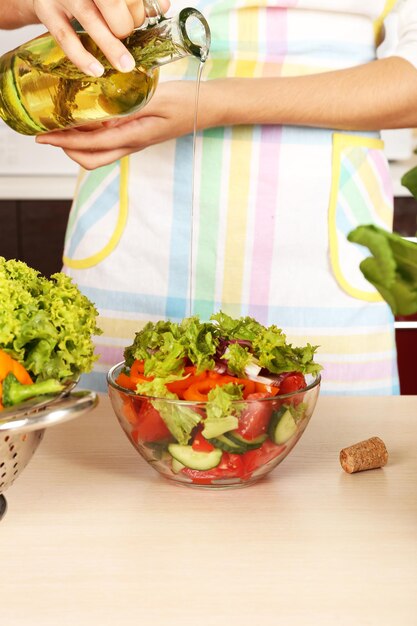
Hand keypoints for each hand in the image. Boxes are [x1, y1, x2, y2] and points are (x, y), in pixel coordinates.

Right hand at [31, 0, 169, 75]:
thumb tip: (163, 8)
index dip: (137, 8)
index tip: (140, 21)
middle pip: (110, 2)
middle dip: (125, 24)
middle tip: (127, 35)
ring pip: (89, 19)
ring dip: (111, 46)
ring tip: (125, 65)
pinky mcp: (46, 11)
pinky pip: (65, 37)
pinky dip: (82, 56)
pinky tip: (96, 70)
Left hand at [36, 80, 216, 168]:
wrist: (208, 108)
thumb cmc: (187, 102)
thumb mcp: (157, 99)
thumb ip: (129, 107)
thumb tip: (101, 112)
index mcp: (135, 137)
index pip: (93, 144)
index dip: (66, 142)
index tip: (45, 138)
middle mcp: (132, 144)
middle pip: (92, 160)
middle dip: (68, 150)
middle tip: (48, 135)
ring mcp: (134, 142)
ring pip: (99, 154)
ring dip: (77, 145)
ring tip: (60, 128)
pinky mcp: (137, 135)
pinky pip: (109, 142)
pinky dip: (91, 136)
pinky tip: (85, 120)